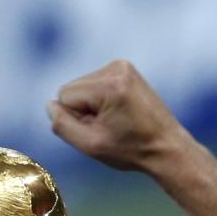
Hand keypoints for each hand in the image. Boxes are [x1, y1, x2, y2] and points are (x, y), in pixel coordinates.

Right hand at [46, 59, 184, 172]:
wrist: (167, 147)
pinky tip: (120, 112)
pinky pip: (95, 84)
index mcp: (109, 85)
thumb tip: (50, 104)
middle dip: (84, 110)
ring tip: (117, 121)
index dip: (75, 119)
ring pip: (82, 86)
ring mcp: (123, 66)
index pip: (64, 96)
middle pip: (72, 88)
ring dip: (92, 106)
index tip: (100, 130)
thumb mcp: (90, 145)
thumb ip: (62, 125)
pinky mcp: (125, 69)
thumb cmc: (131, 149)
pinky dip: (101, 99)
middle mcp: (117, 68)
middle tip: (109, 127)